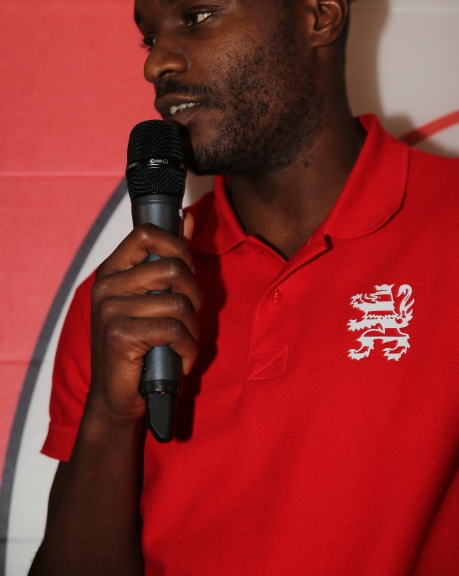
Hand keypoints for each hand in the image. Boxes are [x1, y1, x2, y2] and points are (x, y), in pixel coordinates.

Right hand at [88, 212, 201, 424]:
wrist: (115, 397)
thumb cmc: (139, 344)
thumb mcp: (152, 297)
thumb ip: (168, 257)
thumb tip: (187, 218)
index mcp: (113, 270)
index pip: (146, 232)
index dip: (177, 244)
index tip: (187, 267)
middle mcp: (106, 286)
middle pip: (173, 267)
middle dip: (195, 294)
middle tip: (191, 315)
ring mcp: (110, 310)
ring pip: (178, 303)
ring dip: (193, 328)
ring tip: (185, 341)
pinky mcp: (120, 336)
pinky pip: (174, 330)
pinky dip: (189, 348)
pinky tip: (183, 359)